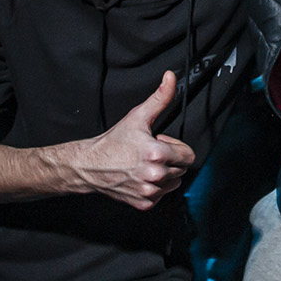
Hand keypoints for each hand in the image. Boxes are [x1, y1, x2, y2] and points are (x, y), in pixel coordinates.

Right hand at [67, 71, 196, 208]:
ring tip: (145, 164)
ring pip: (173, 183)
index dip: (176, 147)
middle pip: (182, 169)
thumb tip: (171, 78)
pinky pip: (161, 195)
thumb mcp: (138, 116)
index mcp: (157, 154)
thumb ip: (160, 98)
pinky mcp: (144, 203)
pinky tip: (140, 177)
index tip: (161, 143)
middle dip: (170, 159)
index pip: (189, 155)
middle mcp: (155, 175)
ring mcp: (149, 191)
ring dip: (164, 174)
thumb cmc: (113, 142)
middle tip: (149, 153)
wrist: (91, 165)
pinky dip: (155, 187)